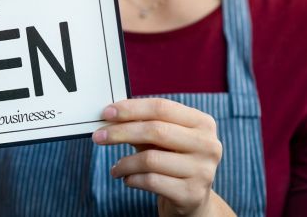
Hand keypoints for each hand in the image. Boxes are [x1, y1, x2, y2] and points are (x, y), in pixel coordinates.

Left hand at [92, 98, 234, 216]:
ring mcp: (203, 171)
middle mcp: (208, 144)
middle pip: (156, 130)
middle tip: (98, 137)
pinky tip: (127, 179)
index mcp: (202, 122)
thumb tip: (109, 115)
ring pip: (150, 159)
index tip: (106, 113)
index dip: (131, 108)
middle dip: (121, 132)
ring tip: (116, 168)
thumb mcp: (161, 139)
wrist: (192, 199)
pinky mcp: (192, 194)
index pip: (161, 107)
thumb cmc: (171, 160)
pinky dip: (132, 179)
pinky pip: (151, 181)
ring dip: (124, 163)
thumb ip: (142, 124)